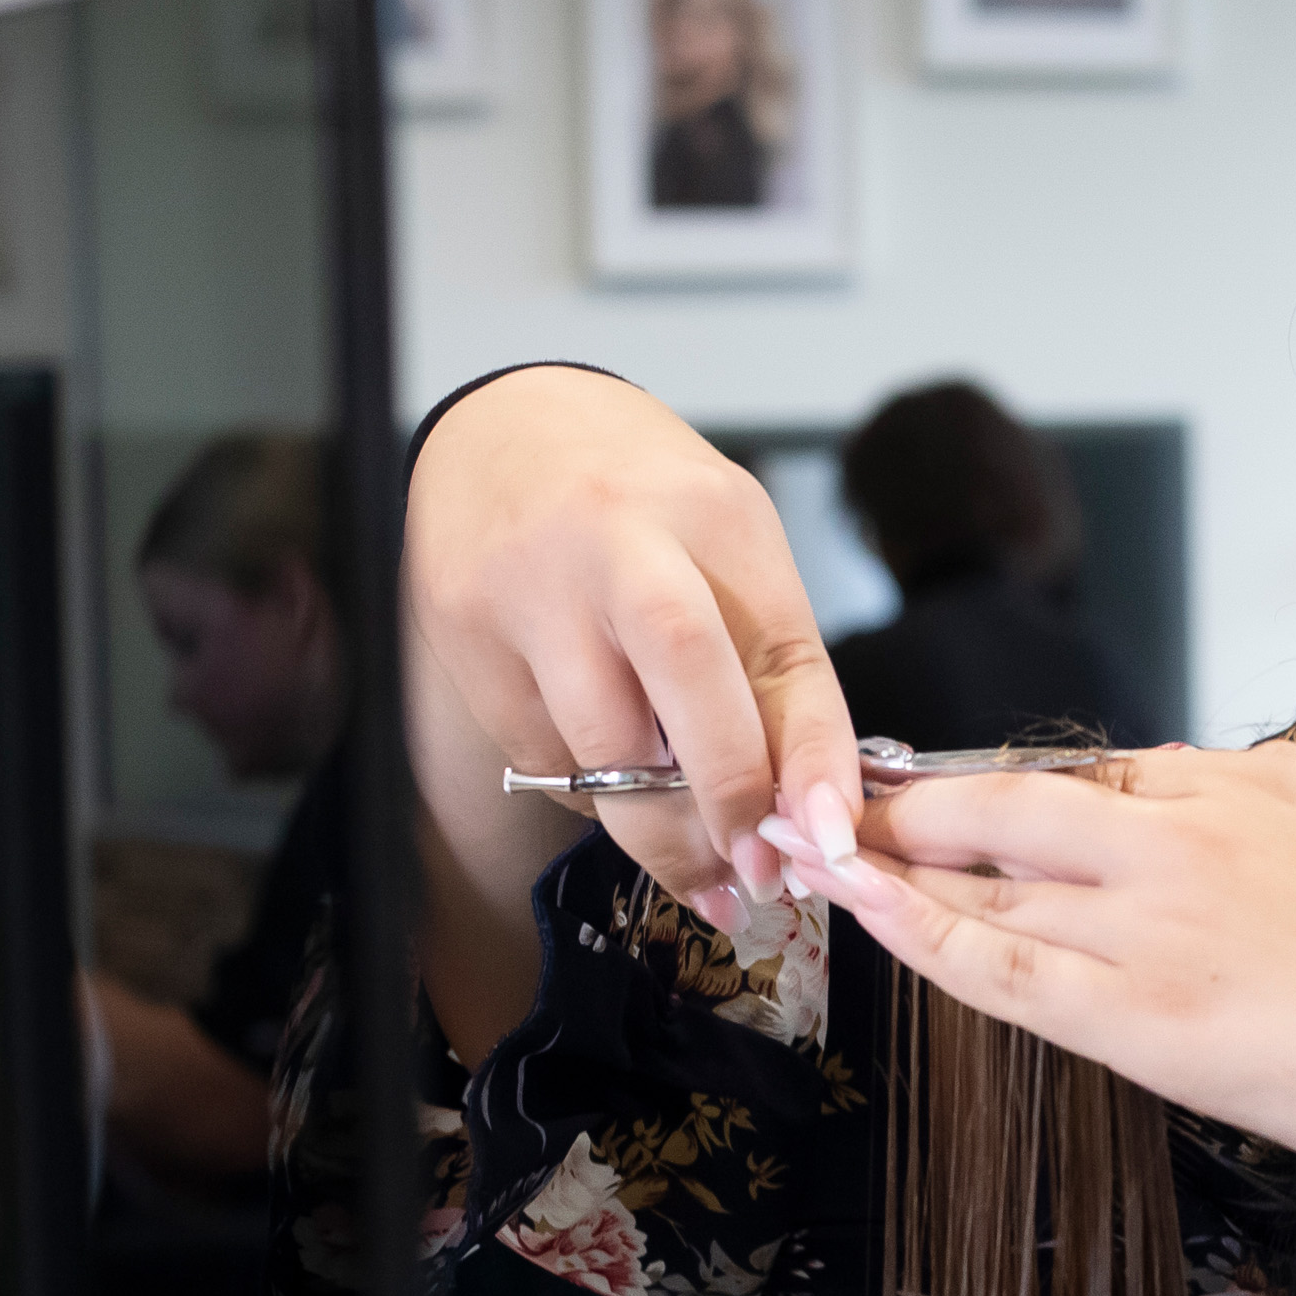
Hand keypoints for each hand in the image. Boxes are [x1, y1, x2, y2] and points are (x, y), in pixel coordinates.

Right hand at [403, 366, 863, 1051]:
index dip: (811, 761)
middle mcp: (617, 543)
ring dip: (657, 830)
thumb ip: (769, 661)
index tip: (829, 838)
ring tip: (697, 861)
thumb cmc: (643, 498)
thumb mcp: (730, 546)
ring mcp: (528, 590)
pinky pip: (542, 757)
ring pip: (600, 751)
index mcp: (712, 515)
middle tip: (755, 871)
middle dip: (726, 798)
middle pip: (682, 686)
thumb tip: (805, 807)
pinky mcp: (465, 636)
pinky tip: (612, 781)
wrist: (502, 424)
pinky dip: (590, 793)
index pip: (780, 652)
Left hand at [827, 749, 1295, 1201]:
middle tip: (836, 797)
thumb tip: (1217, 798)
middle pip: (1011, 801)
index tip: (962, 796)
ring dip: (888, 859)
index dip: (1011, 787)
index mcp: (1244, 787)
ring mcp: (1152, 928)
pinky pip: (996, 968)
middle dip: (911, 799)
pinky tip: (860, 907)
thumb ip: (1275, 802)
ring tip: (815, 849)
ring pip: (986, 878)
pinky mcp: (1139, 1022)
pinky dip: (914, 931)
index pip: (1096, 772)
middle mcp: (1183, 841)